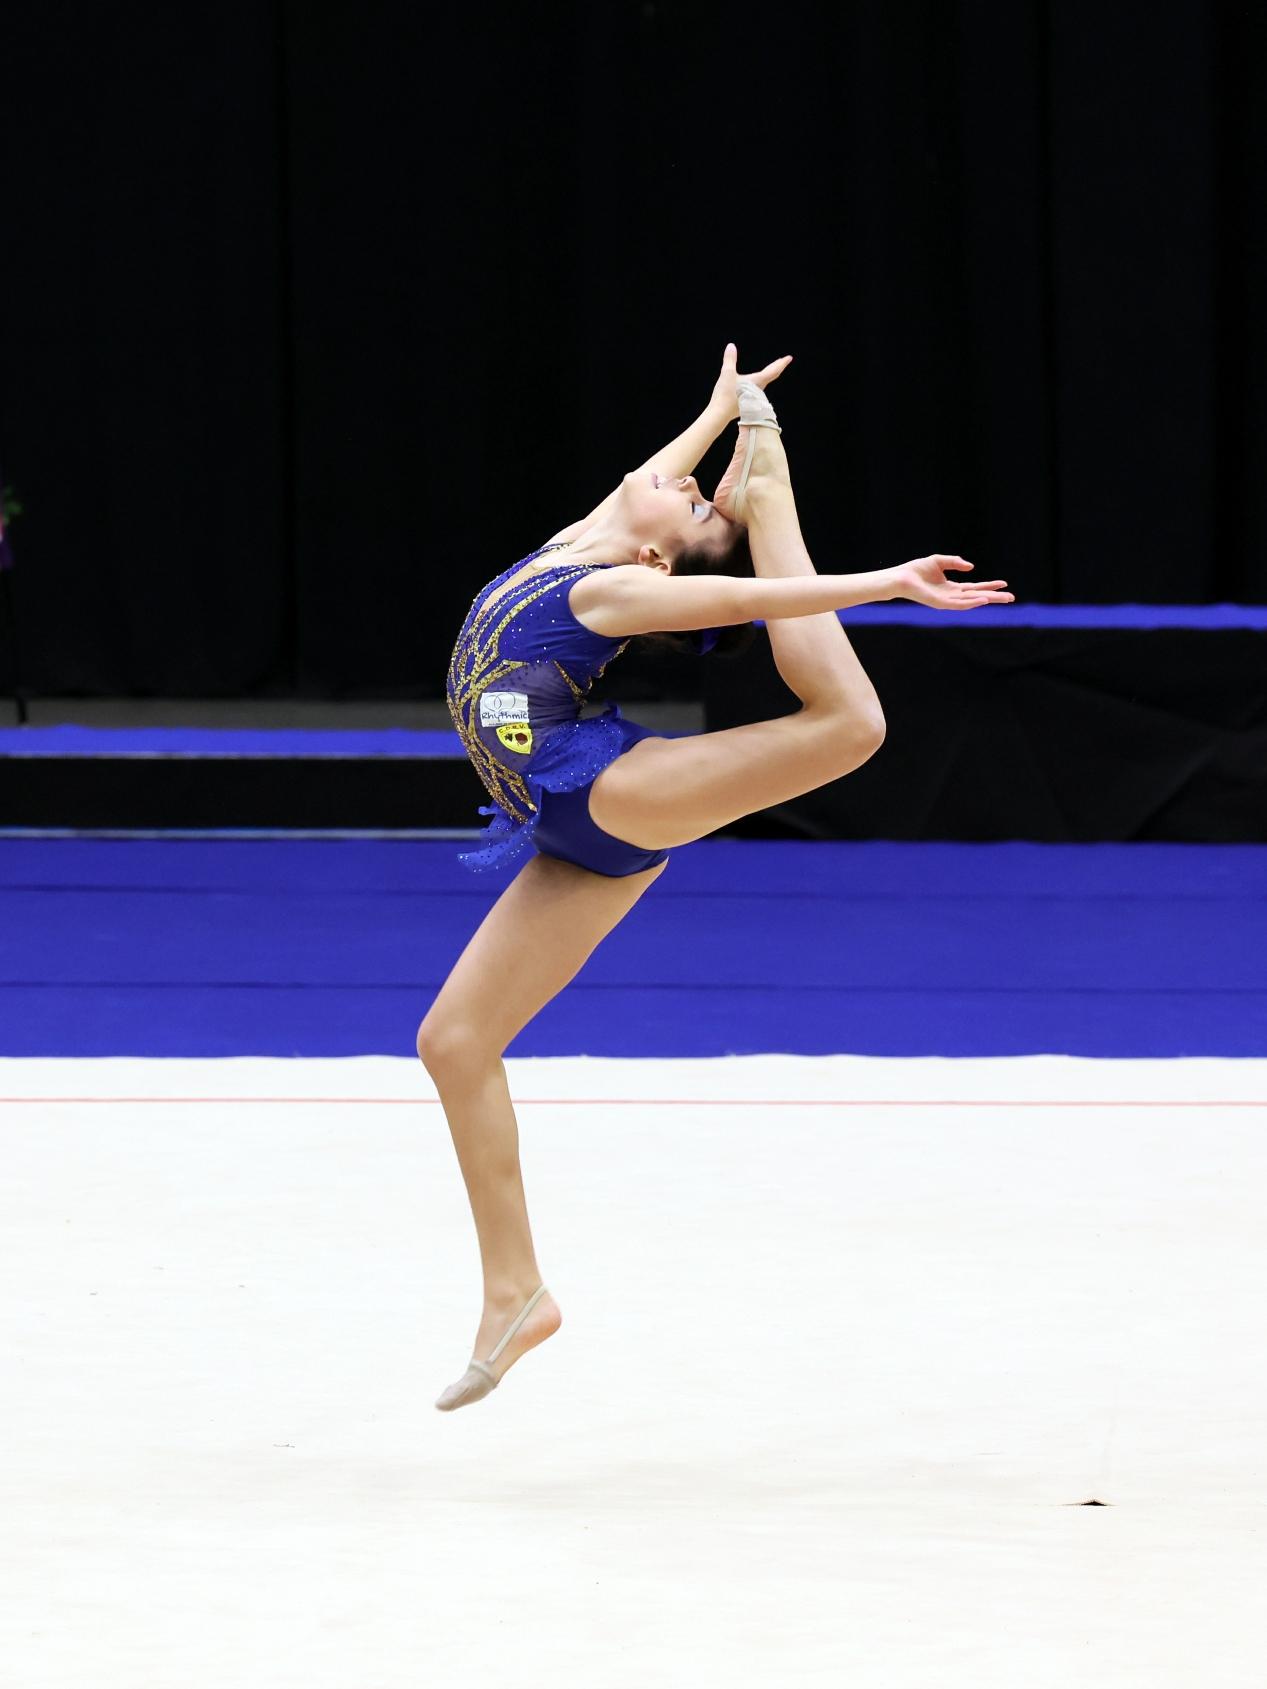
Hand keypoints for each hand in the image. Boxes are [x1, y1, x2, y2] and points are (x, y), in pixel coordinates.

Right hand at [708, 342, 792, 421]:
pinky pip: (757, 389)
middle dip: (777, 368)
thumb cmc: (725, 394)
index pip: (773, 371)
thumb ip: (730, 359)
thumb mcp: (727, 374)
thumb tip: (731, 346)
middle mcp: (758, 389)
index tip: (789, 358)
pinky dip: (760, 383)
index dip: (781, 364)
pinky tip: (756, 384)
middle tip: (783, 361)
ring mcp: (753, 397)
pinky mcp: (747, 402)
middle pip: (771, 376)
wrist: (719, 414)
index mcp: (756, 381)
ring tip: (771, 371)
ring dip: (769, 376)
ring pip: (764, 384)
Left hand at [893, 555, 1015, 609]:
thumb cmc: (916, 570)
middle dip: (994, 597)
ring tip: (1003, 598)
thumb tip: (971, 567)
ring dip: (988, 600)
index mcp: (952, 588)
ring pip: (972, 602)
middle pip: (978, 596)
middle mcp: (952, 596)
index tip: (1004, 583)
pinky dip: (972, 603)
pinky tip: (983, 600)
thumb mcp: (939, 560)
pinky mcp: (941, 604)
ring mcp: (947, 601)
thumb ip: (955, 562)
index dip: (989, 586)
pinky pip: (959, 604)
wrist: (901, 577)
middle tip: (1012, 597)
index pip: (975, 588)